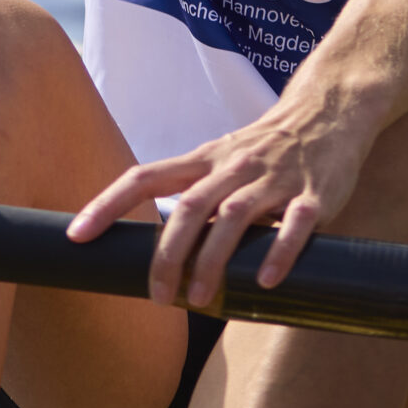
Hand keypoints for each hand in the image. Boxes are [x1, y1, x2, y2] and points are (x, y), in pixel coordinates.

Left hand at [68, 96, 368, 309]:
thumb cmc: (269, 144)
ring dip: (213, 261)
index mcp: (207, 159)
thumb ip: (198, 196)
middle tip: (158, 298)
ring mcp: (275, 178)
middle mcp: (235, 166)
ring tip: (199, 299)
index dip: (108, 204)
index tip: (76, 236)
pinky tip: (265, 281)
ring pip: (235, 217)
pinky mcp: (314, 192)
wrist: (331, 107)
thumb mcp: (225, 158)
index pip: (146, 176)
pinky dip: (278, 253)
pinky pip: (296, 224)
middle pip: (190, 208)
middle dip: (167, 255)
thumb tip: (162, 250)